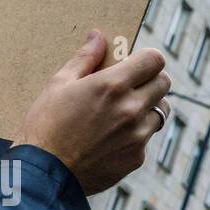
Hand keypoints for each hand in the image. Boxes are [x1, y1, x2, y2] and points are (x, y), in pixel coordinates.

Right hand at [11, 30, 170, 195]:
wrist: (44, 172)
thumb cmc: (45, 124)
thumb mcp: (58, 84)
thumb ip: (84, 58)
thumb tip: (98, 37)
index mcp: (112, 85)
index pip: (155, 60)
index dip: (146, 58)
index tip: (135, 63)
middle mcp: (131, 109)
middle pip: (164, 83)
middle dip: (150, 79)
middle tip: (129, 85)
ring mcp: (137, 135)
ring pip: (161, 111)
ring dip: (147, 107)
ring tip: (121, 112)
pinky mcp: (136, 158)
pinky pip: (147, 138)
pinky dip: (135, 134)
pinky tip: (109, 138)